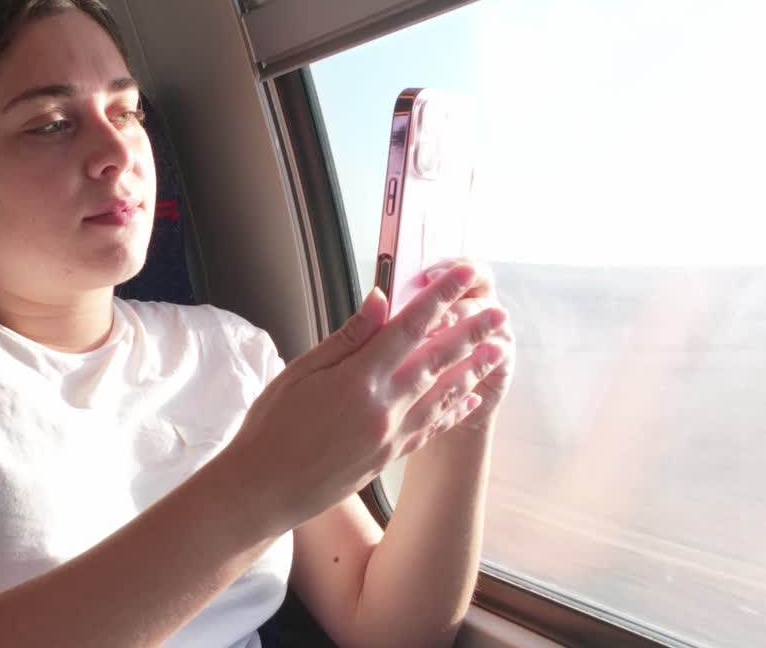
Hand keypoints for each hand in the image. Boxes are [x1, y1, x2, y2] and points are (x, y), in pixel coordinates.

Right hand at [218, 263, 509, 531]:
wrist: (265, 489)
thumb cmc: (272, 427)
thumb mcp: (300, 371)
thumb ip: (347, 336)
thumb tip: (380, 299)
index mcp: (359, 378)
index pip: (410, 326)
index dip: (441, 297)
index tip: (464, 276)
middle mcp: (384, 407)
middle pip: (439, 359)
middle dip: (472, 332)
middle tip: (500, 314)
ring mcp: (391, 434)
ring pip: (445, 394)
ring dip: (475, 369)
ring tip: (500, 350)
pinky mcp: (390, 456)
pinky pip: (433, 427)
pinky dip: (455, 409)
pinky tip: (472, 398)